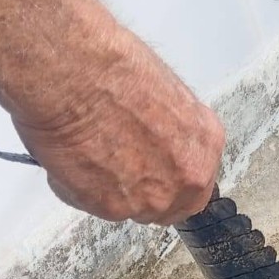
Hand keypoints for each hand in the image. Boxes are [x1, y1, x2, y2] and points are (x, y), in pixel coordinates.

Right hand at [12, 39, 223, 224]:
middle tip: (116, 168)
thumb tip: (156, 139)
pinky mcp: (113, 208)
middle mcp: (186, 178)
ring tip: (90, 154)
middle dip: (144, 192)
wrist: (75, 75)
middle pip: (169, 205)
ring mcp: (152, 199)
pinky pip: (95, 206)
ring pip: (131, 208)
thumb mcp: (166, 93)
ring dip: (111, 190)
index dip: (170, 180)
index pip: (196, 184)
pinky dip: (80, 188)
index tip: (153, 172)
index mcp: (205, 144)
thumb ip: (171, 129)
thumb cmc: (113, 69)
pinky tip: (73, 157)